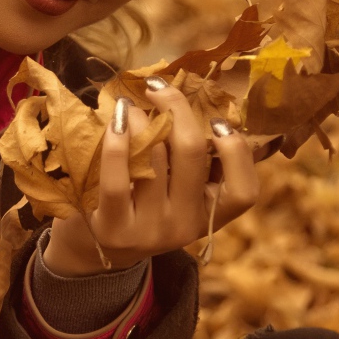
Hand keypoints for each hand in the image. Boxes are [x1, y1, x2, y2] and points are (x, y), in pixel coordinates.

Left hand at [44, 79, 259, 275]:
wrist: (94, 251)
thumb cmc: (139, 206)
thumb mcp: (174, 193)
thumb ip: (191, 163)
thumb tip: (196, 103)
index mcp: (207, 215)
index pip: (244, 192)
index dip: (237, 152)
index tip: (216, 121)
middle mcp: (184, 226)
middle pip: (192, 154)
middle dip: (177, 108)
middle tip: (158, 87)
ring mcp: (150, 231)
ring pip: (154, 157)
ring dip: (140, 119)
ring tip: (127, 106)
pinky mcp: (114, 230)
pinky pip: (118, 178)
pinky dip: (117, 141)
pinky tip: (114, 120)